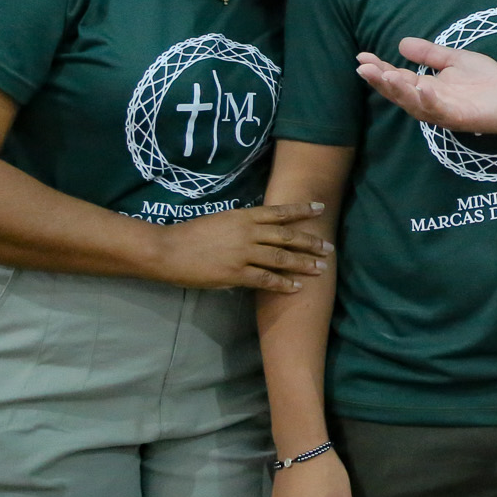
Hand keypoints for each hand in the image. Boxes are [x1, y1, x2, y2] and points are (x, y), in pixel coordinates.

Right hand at [149, 201, 330, 292]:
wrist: (168, 249)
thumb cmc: (191, 234)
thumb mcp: (221, 220)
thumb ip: (242, 226)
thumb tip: (260, 233)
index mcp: (244, 216)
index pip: (279, 212)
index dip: (302, 211)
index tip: (320, 209)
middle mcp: (248, 232)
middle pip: (287, 236)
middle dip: (310, 242)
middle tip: (329, 248)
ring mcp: (243, 253)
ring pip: (281, 258)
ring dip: (304, 263)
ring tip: (320, 268)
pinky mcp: (235, 274)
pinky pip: (265, 280)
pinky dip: (283, 284)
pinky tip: (296, 287)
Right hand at [356, 41, 496, 135]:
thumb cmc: (486, 81)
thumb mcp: (454, 60)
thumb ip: (430, 53)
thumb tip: (400, 43)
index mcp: (426, 88)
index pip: (397, 78)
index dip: (379, 69)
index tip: (362, 57)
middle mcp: (429, 102)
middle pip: (399, 94)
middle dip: (380, 82)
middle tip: (363, 68)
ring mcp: (443, 112)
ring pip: (414, 104)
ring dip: (399, 91)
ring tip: (385, 75)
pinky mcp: (459, 118)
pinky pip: (440, 112)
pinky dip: (429, 101)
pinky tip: (421, 89)